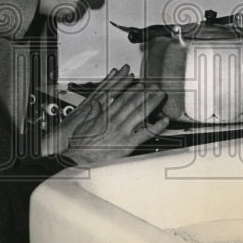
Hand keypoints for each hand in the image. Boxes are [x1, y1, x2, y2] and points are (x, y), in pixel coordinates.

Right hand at [43, 65, 168, 166]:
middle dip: (145, 93)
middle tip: (154, 86)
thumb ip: (92, 113)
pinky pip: (144, 134)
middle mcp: (115, 122)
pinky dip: (156, 127)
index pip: (121, 99)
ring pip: (139, 114)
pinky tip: (164, 121)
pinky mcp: (127, 144)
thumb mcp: (83, 124)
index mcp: (106, 116)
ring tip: (160, 96)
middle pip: (132, 103)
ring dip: (151, 103)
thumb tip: (95, 103)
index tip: (139, 84)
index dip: (131, 90)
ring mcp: (122, 132)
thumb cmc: (80, 145)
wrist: (79, 158)